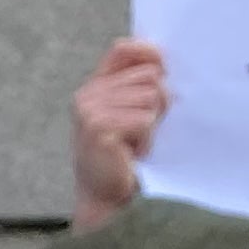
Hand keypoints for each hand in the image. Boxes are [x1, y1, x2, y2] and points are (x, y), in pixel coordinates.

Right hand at [70, 37, 169, 230]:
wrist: (108, 200)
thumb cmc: (126, 157)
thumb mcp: (135, 111)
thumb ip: (142, 81)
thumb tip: (161, 57)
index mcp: (94, 87)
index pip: (125, 49)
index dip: (150, 58)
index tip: (161, 75)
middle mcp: (87, 95)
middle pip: (150, 75)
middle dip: (158, 102)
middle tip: (143, 130)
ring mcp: (90, 111)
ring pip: (151, 96)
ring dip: (153, 124)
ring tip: (137, 143)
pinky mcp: (99, 128)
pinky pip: (145, 119)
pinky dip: (147, 138)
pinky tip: (133, 153)